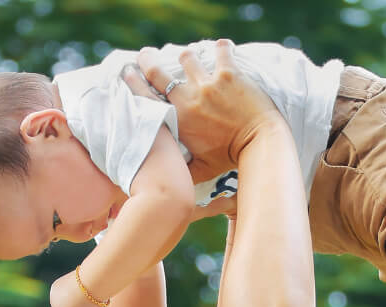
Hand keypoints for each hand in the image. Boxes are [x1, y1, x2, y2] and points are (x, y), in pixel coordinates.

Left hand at [49, 270, 104, 306]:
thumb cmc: (94, 279)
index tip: (85, 297)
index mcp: (56, 288)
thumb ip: (79, 294)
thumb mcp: (84, 285)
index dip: (74, 304)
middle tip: (86, 305)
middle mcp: (53, 299)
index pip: (62, 303)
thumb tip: (82, 304)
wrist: (94, 279)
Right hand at [129, 39, 278, 183]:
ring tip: (189, 58)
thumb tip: (168, 178)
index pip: (146, 96)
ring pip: (187, 56)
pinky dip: (221, 48)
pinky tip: (222, 49)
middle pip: (157, 70)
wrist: (258, 143)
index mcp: (177, 119)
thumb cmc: (229, 158)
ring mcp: (208, 83)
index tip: (127, 72)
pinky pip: (221, 50)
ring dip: (186, 57)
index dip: (133, 81)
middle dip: (147, 59)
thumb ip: (183, 171)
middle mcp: (188, 97)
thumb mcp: (201, 170)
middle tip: (145, 55)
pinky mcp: (229, 73)